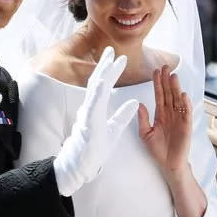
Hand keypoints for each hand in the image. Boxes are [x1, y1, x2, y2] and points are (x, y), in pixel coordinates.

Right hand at [53, 47, 138, 196]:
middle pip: (97, 83)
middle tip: (111, 50)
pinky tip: (102, 83)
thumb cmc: (94, 150)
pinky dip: (97, 94)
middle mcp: (89, 109)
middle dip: (104, 66)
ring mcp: (87, 116)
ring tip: (108, 61)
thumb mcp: (114, 130)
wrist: (80, 166)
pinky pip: (93, 107)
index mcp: (96, 109)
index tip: (120, 58)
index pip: (104, 86)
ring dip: (101, 75)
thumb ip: (123, 116)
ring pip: (94, 91)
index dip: (111, 71)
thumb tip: (136, 102)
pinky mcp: (87, 125)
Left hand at [138, 66, 191, 173]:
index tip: (155, 71)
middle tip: (165, 66)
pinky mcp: (186, 126)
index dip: (157, 83)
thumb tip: (139, 104)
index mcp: (160, 114)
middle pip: (169, 93)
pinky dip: (185, 104)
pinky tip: (183, 95)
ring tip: (173, 76)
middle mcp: (170, 114)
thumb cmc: (157, 150)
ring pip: (177, 100)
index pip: (159, 95)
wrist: (168, 164)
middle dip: (167, 80)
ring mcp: (179, 119)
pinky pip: (186, 113)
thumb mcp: (145, 133)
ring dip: (176, 88)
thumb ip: (142, 119)